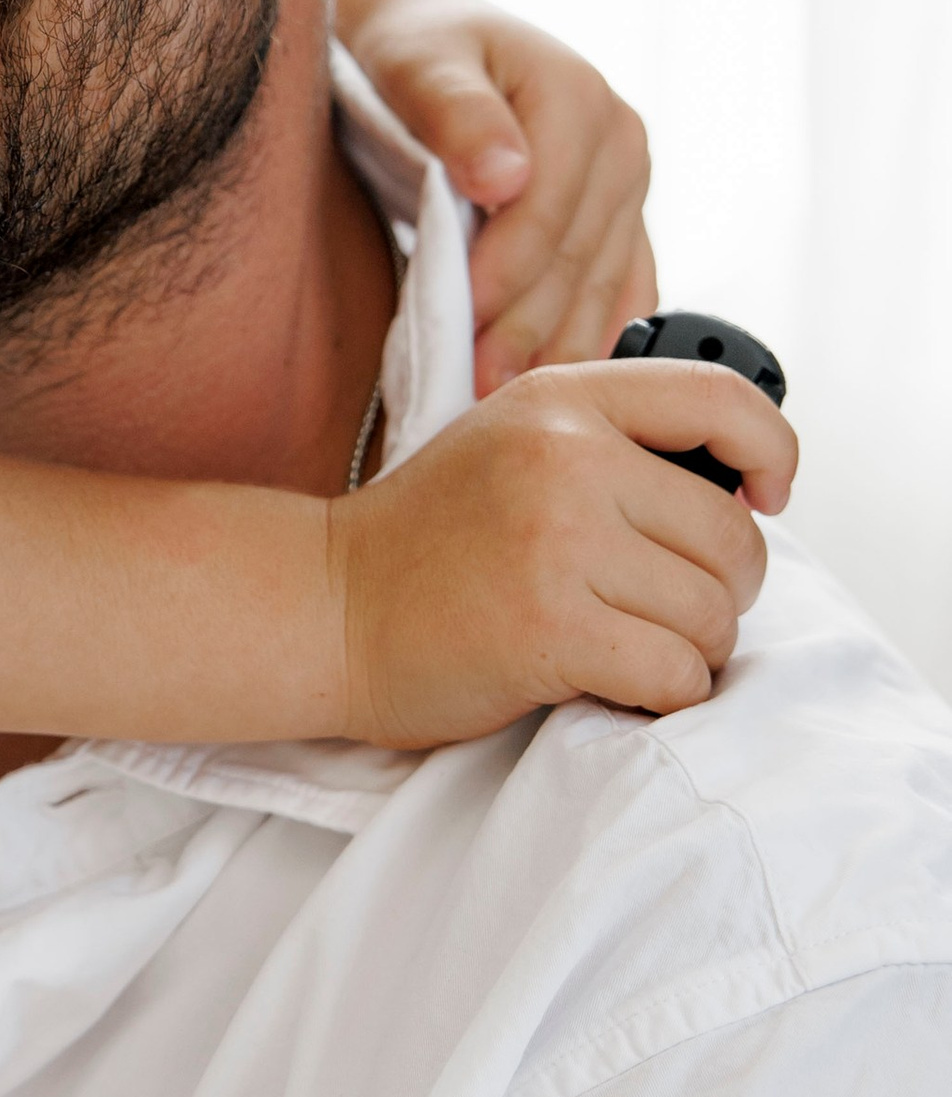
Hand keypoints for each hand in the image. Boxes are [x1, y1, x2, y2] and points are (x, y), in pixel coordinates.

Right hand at [331, 357, 795, 739]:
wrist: (323, 608)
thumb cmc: (429, 543)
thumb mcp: (513, 446)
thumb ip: (612, 446)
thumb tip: (743, 492)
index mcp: (561, 400)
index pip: (722, 402)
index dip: (773, 454)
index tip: (768, 497)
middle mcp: (564, 458)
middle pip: (732, 537)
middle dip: (721, 591)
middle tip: (666, 611)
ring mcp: (556, 543)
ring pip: (711, 615)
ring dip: (689, 651)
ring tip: (627, 648)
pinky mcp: (549, 629)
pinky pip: (674, 675)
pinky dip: (663, 696)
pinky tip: (614, 686)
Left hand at [334, 0, 655, 384]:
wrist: (422, 38)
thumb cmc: (406, 48)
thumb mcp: (415, 62)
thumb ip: (456, 113)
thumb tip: (506, 174)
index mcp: (578, 98)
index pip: (549, 211)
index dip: (507, 277)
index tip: (465, 332)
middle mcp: (620, 141)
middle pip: (577, 258)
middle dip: (529, 329)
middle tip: (481, 395)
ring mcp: (626, 187)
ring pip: (603, 286)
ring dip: (561, 350)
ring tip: (509, 405)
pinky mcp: (619, 222)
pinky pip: (620, 293)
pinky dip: (589, 340)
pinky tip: (558, 386)